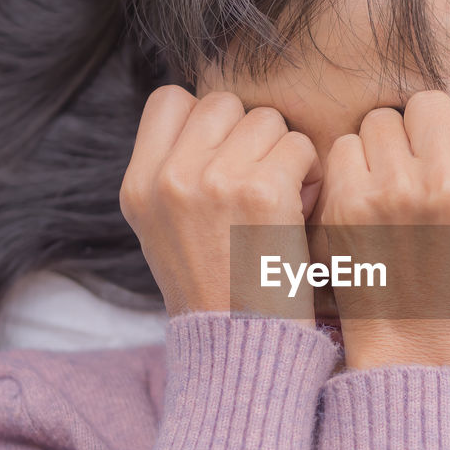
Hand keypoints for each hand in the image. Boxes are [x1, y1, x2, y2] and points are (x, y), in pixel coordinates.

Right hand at [119, 86, 322, 324]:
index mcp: (139, 186)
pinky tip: (302, 210)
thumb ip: (175, 177)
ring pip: (266, 120)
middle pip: (223, 104)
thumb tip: (212, 123)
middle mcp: (170, 178)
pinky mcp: (263, 192)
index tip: (226, 156)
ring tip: (283, 201)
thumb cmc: (217, 294)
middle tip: (261, 182)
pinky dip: (311, 175)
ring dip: (284, 153)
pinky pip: (300, 146)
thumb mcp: (165, 233)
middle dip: (250, 136)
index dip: (206, 120)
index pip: (169, 101)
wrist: (242, 349)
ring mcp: (215, 181)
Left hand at [318, 60, 449, 371]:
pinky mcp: (347, 206)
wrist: (416, 347)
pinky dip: (354, 167)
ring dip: (388, 146)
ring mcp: (394, 195)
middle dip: (427, 132)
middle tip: (426, 177)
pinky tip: (367, 202)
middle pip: (431, 102)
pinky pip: (347, 145)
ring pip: (385, 119)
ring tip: (397, 191)